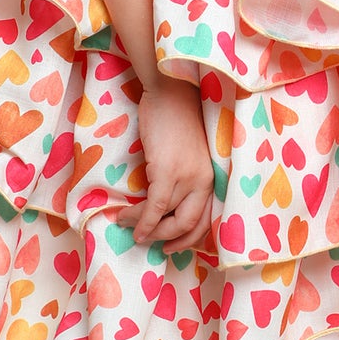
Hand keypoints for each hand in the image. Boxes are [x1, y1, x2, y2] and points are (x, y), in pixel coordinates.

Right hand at [115, 82, 214, 253]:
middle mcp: (204, 181)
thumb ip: (183, 179)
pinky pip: (155, 206)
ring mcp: (187, 177)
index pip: (206, 221)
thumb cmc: (175, 121)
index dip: (189, 239)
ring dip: (146, 228)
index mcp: (211, 179)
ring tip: (127, 225)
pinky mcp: (167, 171)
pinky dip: (141, 220)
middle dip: (167, 239)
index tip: (173, 247)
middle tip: (148, 241)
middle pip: (189, 225)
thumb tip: (162, 206)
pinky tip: (128, 222)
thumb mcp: (187, 156)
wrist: (171, 93)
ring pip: (168, 218)